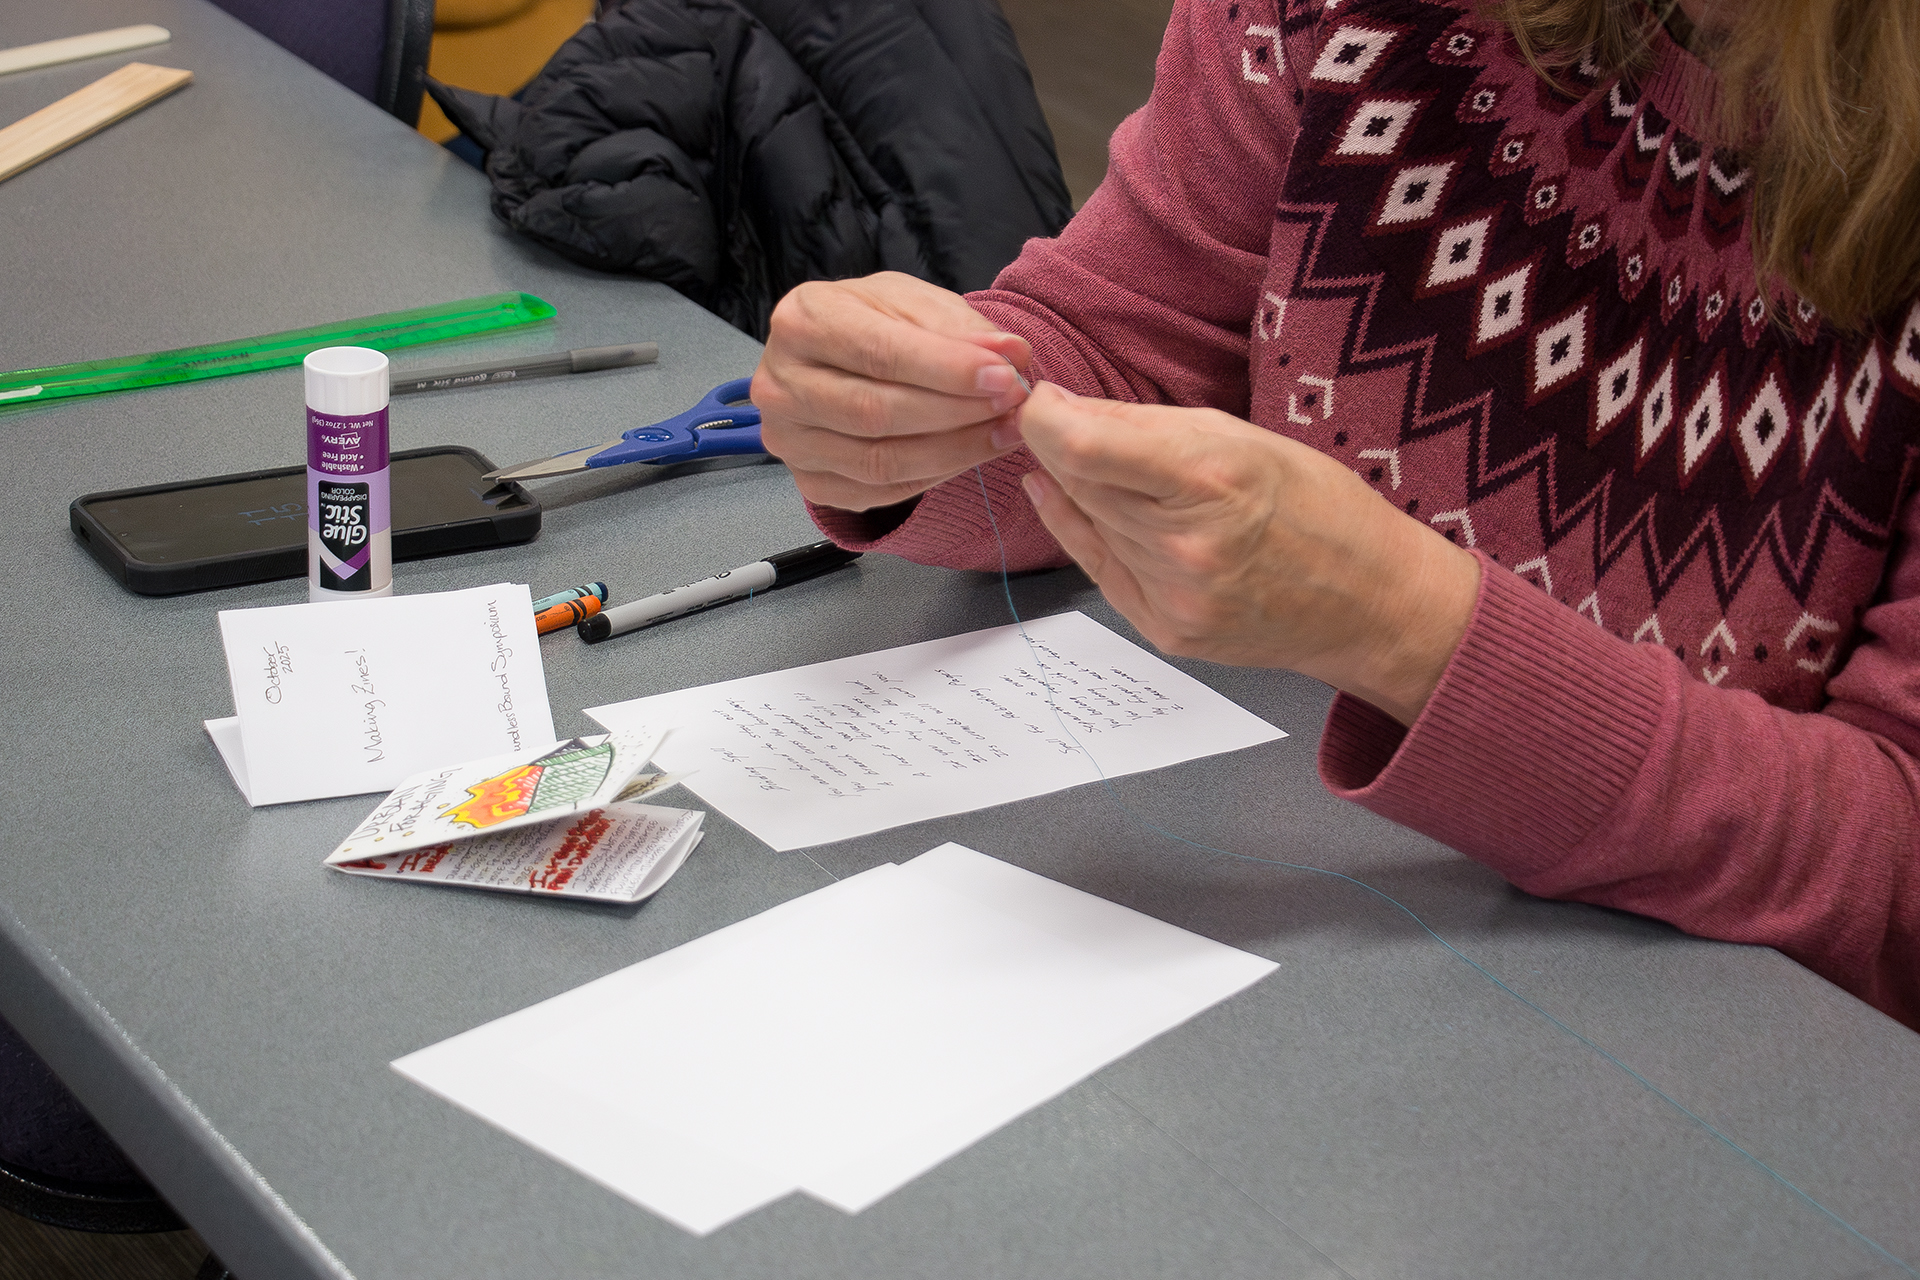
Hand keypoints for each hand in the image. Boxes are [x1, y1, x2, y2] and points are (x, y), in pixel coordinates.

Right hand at [750, 273, 1032, 511]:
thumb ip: (960, 327)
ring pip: (880, 460)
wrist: (839, 360)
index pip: (878, 352)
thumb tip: (1011, 354)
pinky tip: (971, 452)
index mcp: (801, 321)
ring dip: (956, 449)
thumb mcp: (912, 303)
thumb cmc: (872, 324)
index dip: (947, 369)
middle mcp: (780, 384)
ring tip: (1004, 430)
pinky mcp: (810, 480)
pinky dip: (936, 475)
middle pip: (876, 411)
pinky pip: (880, 491)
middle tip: (1013, 403)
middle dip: (957, 411)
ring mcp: (789, 440)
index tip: (1004, 375)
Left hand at [1014, 384, 1481, 725]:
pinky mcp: (1165, 632)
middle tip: (1064, 422)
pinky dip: (1083, 531)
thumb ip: (1143, 425)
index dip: (1043, 418)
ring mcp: (1174, 598)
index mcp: (1212, 480)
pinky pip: (1098, 570)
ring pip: (1087, 523)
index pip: (1080, 448)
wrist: (1370, 603)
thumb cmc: (1320, 509)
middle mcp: (1186, 547)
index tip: (1041, 401)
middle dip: (1061, 448)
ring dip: (1081, 490)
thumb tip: (1059, 409)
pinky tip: (1075, 506)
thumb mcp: (1242, 436)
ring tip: (1114, 468)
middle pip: (1077, 482)